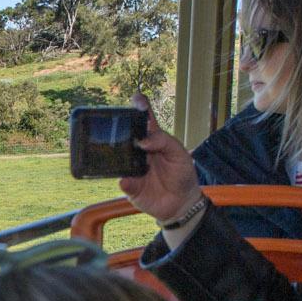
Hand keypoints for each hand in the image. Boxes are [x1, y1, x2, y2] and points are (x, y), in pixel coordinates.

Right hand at [117, 100, 203, 226]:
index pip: (144, 120)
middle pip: (126, 136)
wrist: (181, 203)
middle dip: (122, 128)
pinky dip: (125, 181)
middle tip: (123, 124)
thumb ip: (164, 142)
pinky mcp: (130, 186)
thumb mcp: (180, 154)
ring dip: (119, 154)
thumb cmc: (182, 174)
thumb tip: (142, 140)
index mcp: (153, 139)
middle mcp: (139, 151)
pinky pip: (123, 181)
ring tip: (125, 151)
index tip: (136, 97)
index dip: (139, 106)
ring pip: (119, 157)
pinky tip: (127, 180)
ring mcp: (132, 168)